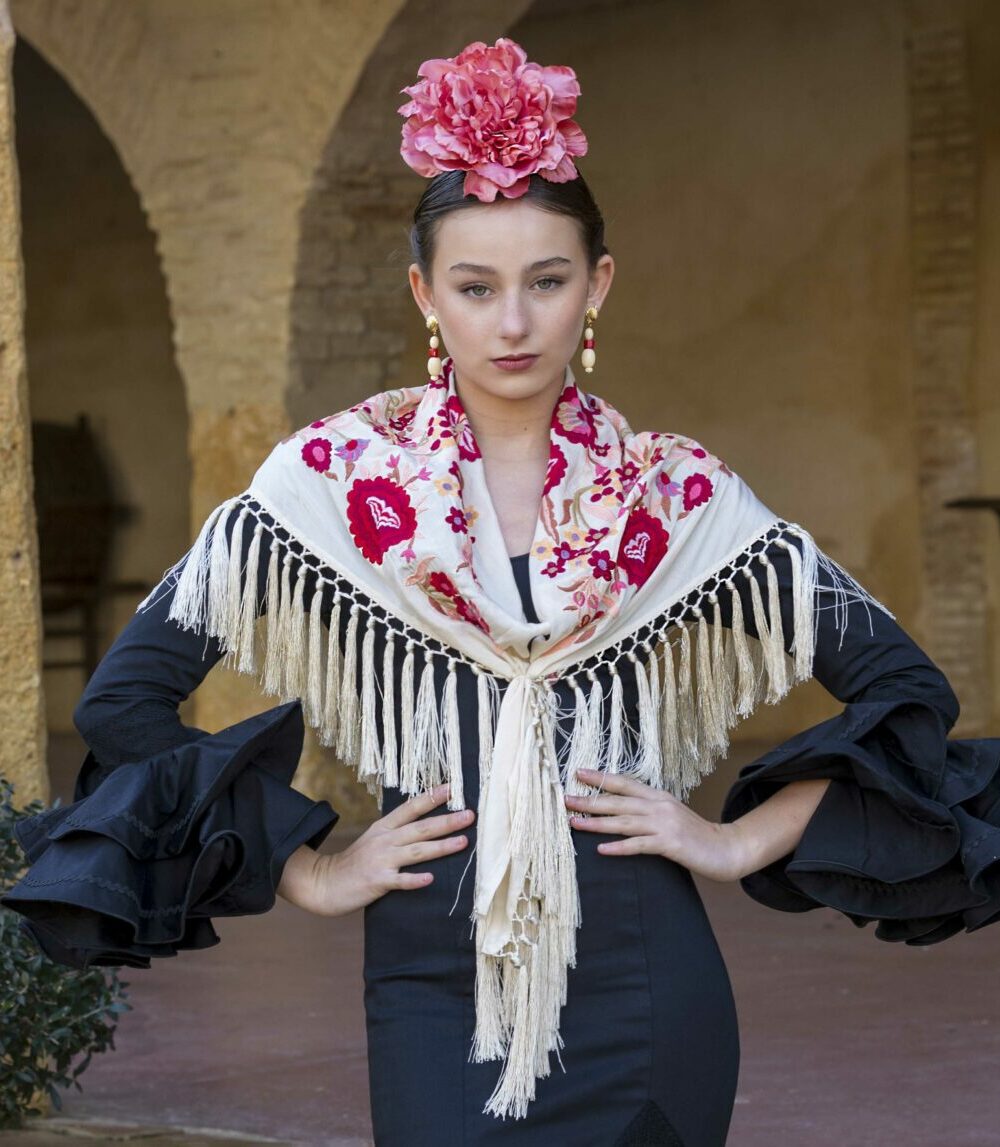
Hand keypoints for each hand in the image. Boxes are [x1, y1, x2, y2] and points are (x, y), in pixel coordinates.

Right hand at [296, 782, 474, 916]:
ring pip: (417, 851)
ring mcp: (381, 860)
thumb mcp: (374, 839)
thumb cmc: (355, 863)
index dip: (432, 797)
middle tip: (470, 815)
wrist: (324, 883)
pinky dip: (414, 879)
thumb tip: (426, 824)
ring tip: (463, 842)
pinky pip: (399, 881)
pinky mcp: (377, 881)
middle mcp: (385, 840)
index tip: (453, 787)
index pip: (411, 807)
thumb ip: (397, 832)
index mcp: (384, 827)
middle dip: (447, 821)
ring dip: (441, 846)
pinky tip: (430, 879)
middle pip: (420, 827)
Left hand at [564, 767, 749, 883]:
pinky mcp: (670, 844)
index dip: (601, 777)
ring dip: (596, 822)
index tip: (578, 773)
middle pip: (618, 801)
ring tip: (575, 823)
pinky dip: (619, 847)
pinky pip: (639, 845)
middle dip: (590, 800)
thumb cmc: (693, 833)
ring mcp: (664, 824)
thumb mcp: (670, 814)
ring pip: (623, 821)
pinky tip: (602, 850)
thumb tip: (620, 807)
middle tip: (566, 799)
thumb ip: (648, 809)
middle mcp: (659, 806)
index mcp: (657, 796)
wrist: (724, 847)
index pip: (624, 783)